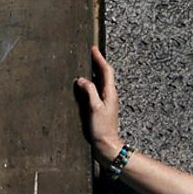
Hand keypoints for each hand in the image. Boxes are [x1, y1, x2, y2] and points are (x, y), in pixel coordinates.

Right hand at [74, 45, 122, 161]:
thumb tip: (82, 79)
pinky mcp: (101, 107)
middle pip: (104, 74)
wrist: (107, 144)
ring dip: (94, 71)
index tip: (93, 49)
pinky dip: (91, 82)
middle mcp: (109, 95)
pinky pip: (96, 90)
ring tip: (87, 63)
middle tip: (90, 52)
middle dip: (97, 62)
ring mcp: (106, 101)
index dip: (100, 59)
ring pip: (100, 81)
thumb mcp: (95, 108)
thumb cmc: (102, 129)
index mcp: (110, 93)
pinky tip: (84, 83)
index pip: (106, 71)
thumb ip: (89, 92)